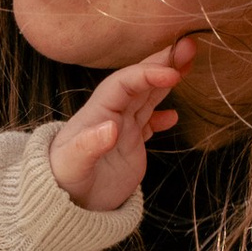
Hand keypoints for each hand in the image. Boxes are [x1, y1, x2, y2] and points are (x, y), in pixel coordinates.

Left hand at [46, 37, 194, 212]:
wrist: (63, 205)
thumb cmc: (62, 181)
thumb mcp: (73, 165)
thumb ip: (89, 145)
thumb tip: (111, 127)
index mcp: (96, 112)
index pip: (124, 84)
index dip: (147, 75)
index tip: (172, 74)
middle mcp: (110, 115)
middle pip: (138, 81)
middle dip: (162, 63)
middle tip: (189, 45)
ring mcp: (122, 129)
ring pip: (147, 96)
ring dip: (166, 80)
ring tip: (188, 62)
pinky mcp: (129, 145)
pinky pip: (148, 122)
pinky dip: (161, 116)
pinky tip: (174, 116)